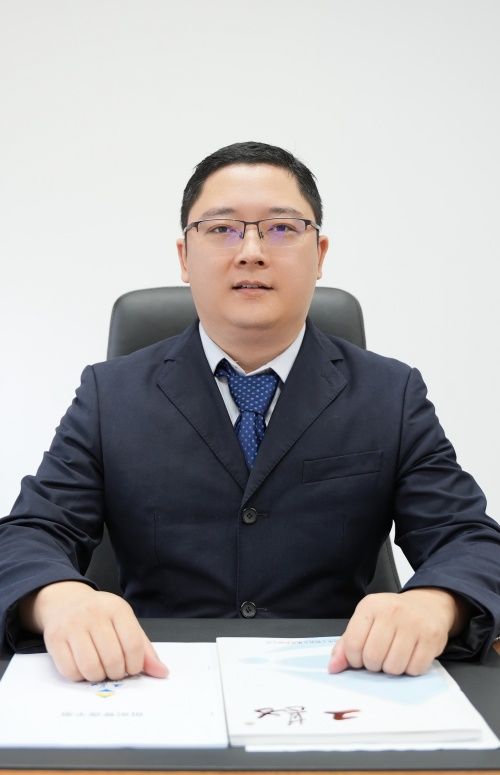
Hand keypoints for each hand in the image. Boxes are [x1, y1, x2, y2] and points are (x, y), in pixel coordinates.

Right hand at [20, 581, 167, 681]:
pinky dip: (80, 676)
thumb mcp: (124, 624)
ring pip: (91, 667)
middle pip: (113, 658)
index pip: (133, 645)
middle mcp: (94, 614)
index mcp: (117, 608)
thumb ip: (144, 649)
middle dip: (117, 672)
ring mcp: (72, 625)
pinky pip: (70, 671)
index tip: (132, 668)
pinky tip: (83, 667)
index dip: (136, 665)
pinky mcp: (55, 638)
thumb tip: (162, 673)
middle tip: (115, 670)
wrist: (65, 601)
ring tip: (100, 669)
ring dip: (99, 677)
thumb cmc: (100, 617)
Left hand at [328, 588, 470, 675]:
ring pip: (393, 667)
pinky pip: (415, 669)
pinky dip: (410, 669)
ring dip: (391, 668)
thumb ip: (347, 643)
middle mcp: (392, 612)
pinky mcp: (432, 637)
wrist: (427, 605)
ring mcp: (414, 624)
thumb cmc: (392, 616)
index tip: (359, 657)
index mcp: (370, 606)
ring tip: (394, 655)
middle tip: (379, 657)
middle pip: (373, 658)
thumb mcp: (366, 621)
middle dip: (373, 665)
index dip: (353, 659)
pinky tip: (409, 655)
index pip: (352, 644)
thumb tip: (333, 667)